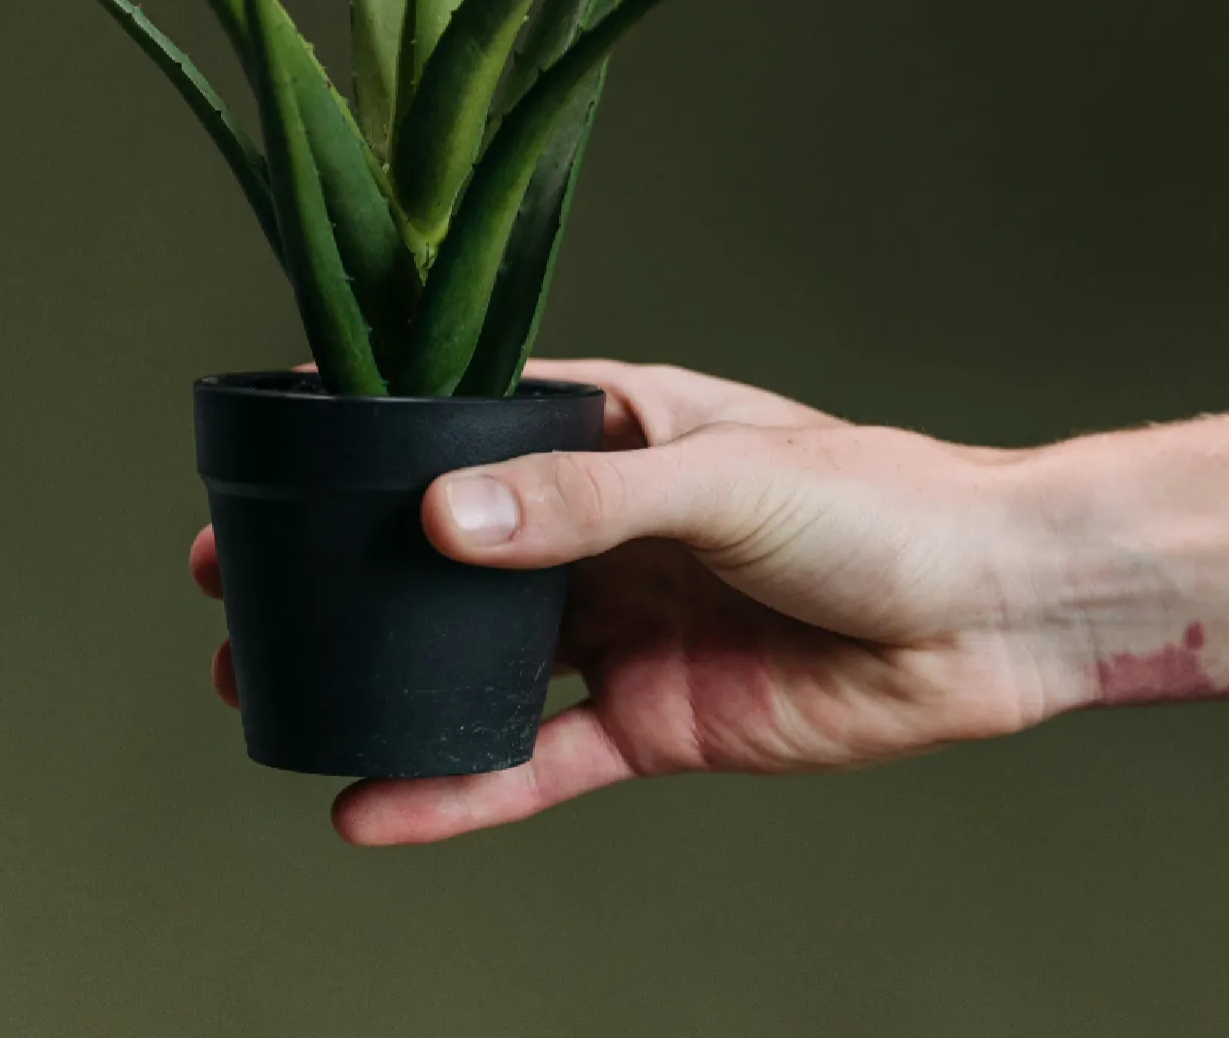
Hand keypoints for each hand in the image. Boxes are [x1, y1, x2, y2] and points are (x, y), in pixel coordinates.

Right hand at [188, 360, 1079, 844]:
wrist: (995, 612)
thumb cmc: (883, 504)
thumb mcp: (721, 477)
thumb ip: (580, 502)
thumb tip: (435, 514)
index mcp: (625, 431)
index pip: (474, 420)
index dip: (372, 437)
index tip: (268, 451)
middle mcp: (613, 527)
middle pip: (454, 548)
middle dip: (348, 569)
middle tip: (234, 589)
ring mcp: (630, 625)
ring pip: (478, 659)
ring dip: (381, 678)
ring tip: (266, 697)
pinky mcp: (658, 720)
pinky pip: (537, 761)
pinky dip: (458, 788)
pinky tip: (373, 808)